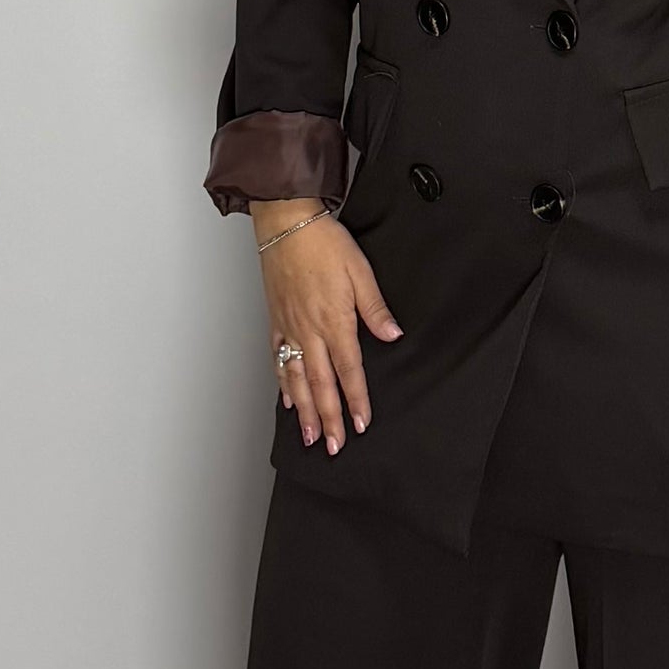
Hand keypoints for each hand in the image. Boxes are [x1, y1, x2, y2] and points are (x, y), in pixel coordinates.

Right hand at [254, 199, 403, 455]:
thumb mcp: (360, 271)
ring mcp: (289, 328)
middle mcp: (309, 331)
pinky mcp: (276, 320)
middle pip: (321, 385)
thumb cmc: (322, 243)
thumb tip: (392, 335)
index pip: (349, 371)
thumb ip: (374, 308)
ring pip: (297, 379)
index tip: (362, 424)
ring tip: (310, 436)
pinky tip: (287, 399)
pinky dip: (283, 384)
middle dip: (329, 419)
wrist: (285, 222)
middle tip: (334, 447)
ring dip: (305, 411)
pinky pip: (278, 360)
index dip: (356, 400)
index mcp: (333, 321)